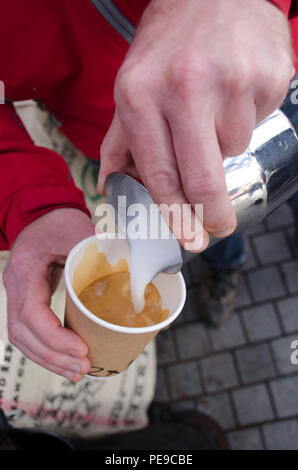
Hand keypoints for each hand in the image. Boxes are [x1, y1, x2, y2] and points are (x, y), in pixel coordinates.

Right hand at [3, 208, 93, 381]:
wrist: (42, 215)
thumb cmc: (60, 222)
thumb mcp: (79, 229)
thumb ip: (102, 250)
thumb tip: (137, 270)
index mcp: (27, 266)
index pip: (31, 311)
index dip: (54, 336)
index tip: (81, 349)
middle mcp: (15, 284)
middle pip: (23, 332)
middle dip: (53, 355)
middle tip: (83, 367)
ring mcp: (16, 294)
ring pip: (22, 338)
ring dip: (48, 359)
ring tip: (76, 372)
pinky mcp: (25, 301)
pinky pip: (27, 332)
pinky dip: (45, 350)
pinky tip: (65, 360)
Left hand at [97, 0, 293, 249]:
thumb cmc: (166, 47)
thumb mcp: (130, 88)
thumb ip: (121, 141)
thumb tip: (112, 186)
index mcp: (142, 96)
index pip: (160, 175)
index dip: (176, 215)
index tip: (189, 237)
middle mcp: (187, 89)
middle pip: (204, 180)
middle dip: (212, 216)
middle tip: (217, 227)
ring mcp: (234, 81)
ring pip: (234, 148)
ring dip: (224, 143)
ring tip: (214, 107)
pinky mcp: (269, 76)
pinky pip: (259, 121)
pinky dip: (245, 118)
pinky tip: (234, 90)